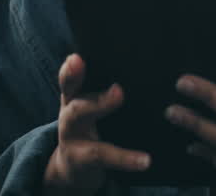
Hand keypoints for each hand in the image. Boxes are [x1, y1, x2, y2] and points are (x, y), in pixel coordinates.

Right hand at [44, 54, 151, 194]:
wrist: (71, 163)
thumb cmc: (87, 122)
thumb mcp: (87, 99)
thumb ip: (100, 79)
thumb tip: (134, 53)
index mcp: (73, 99)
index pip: (69, 82)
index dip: (70, 71)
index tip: (76, 59)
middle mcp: (70, 119)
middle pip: (77, 109)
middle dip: (97, 102)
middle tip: (118, 92)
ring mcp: (75, 144)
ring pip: (91, 138)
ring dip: (116, 144)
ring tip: (134, 124)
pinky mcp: (84, 163)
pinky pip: (106, 160)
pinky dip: (126, 160)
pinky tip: (146, 160)